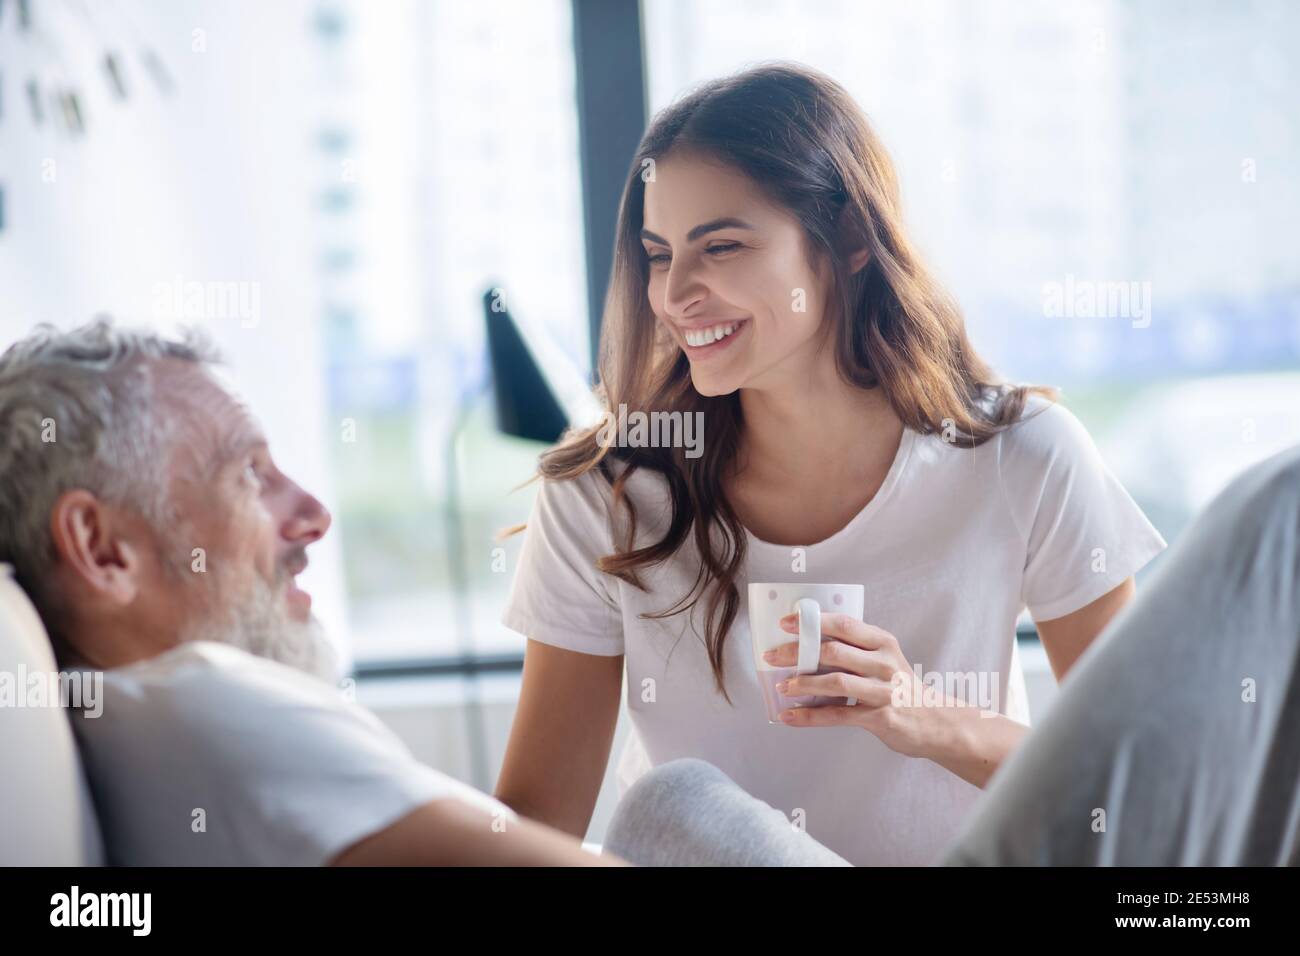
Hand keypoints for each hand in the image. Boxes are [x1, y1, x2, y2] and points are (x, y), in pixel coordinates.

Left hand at [762, 611, 943, 758]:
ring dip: (803, 684)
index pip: (844, 624)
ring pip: (835, 682)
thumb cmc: (901, 687)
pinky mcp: (879, 717)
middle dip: (797, 653)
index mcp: (883, 642)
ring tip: (781, 687)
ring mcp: (883, 690)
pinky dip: (810, 716)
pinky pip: (838, 715)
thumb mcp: (885, 659)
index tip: (785, 623)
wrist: (935, 722)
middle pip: (833, 651)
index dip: (813, 622)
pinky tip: (790, 717)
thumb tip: (807, 645)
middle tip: (772, 657)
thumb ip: (856, 650)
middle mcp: (884, 663)